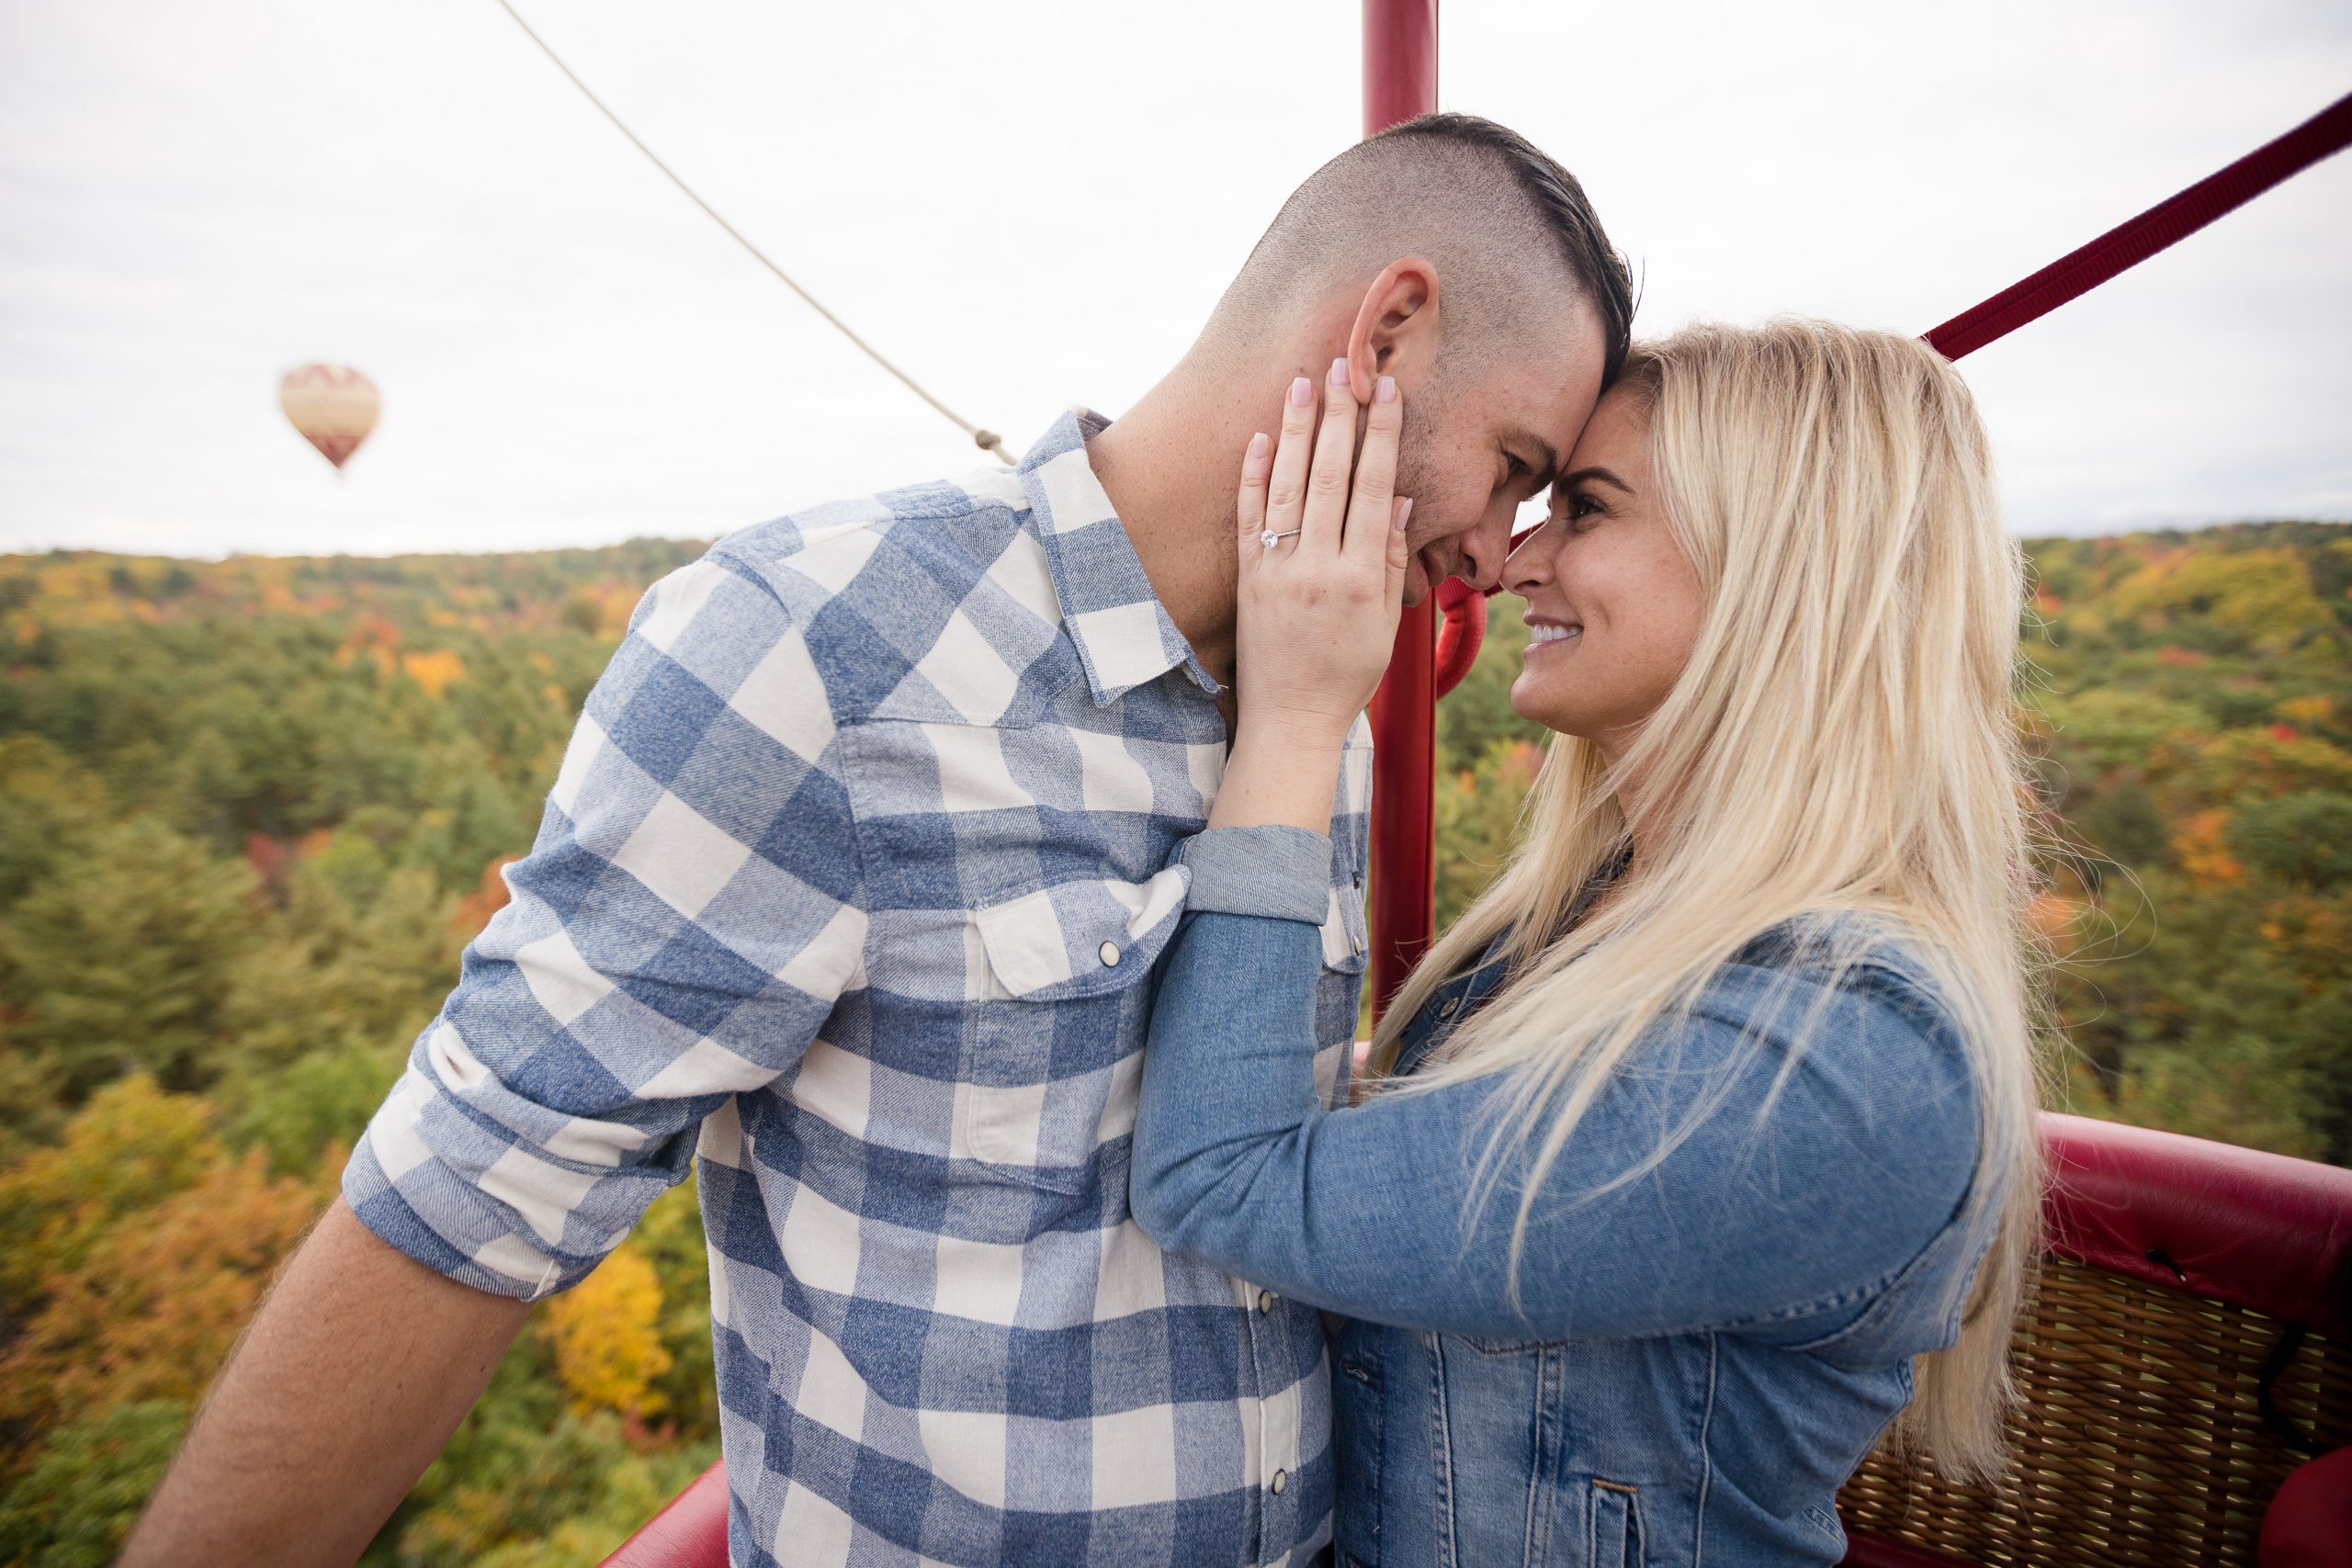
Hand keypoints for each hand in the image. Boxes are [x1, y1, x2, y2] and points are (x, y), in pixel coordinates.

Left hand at [1232, 358, 1411, 748]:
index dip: (1382, 435)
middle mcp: (1318, 567)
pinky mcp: (1247, 578)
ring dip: (1297, 430)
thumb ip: (1393, 561)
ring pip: (1289, 486)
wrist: (1289, 720)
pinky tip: (1260, 437)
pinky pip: (1249, 516)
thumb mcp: (1385, 625)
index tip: (1386, 391)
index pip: (1375, 490)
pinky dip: (1254, 475)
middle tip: (1343, 365)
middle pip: (1332, 476)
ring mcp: (1277, 570)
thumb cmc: (1346, 675)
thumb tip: (1402, 500)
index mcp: (1362, 578)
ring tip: (1303, 382)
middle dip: (1338, 415)